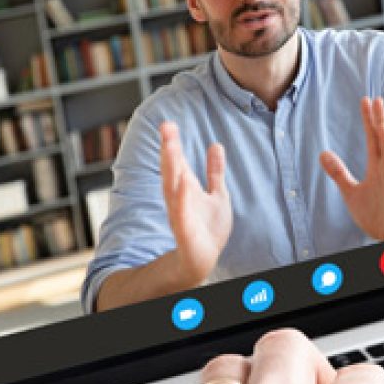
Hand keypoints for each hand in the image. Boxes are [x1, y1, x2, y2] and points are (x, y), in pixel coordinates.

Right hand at [160, 121, 231, 283]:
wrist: (203, 259)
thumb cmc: (208, 228)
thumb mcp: (217, 194)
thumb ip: (215, 171)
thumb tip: (216, 145)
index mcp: (186, 188)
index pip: (178, 161)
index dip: (172, 143)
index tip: (168, 123)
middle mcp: (180, 198)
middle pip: (172, 170)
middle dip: (169, 149)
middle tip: (166, 127)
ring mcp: (180, 214)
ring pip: (172, 188)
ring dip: (171, 168)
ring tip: (171, 148)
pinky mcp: (185, 231)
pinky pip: (181, 214)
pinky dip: (181, 199)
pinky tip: (182, 184)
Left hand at [320, 97, 383, 241]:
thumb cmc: (376, 214)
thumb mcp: (351, 192)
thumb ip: (339, 173)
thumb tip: (323, 153)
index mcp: (378, 168)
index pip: (375, 139)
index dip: (370, 120)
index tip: (366, 100)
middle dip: (382, 121)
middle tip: (377, 100)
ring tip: (382, 122)